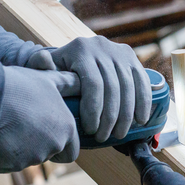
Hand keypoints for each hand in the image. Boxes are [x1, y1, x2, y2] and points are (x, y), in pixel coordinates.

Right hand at [0, 66, 79, 171]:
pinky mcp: (14, 163)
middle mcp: (55, 144)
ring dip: (17, 150)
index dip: (60, 148)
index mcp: (67, 128)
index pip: (71, 151)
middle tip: (20, 127)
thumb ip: (66, 84)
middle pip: (47, 154)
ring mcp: (35, 156)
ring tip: (6, 127)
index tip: (45, 137)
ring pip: (26, 160)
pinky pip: (6, 164)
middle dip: (36, 146)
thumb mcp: (47, 80)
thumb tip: (80, 80)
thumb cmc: (18, 86)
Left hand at [26, 36, 150, 140]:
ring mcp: (120, 52)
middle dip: (110, 117)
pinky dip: (144, 102)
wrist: (76, 54)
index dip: (94, 110)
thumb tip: (44, 61)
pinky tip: (140, 120)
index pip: (93, 84)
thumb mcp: (48, 68)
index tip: (90, 130)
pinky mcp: (133, 59)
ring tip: (119, 134)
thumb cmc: (59, 69)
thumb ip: (41, 66)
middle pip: (112, 88)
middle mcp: (102, 47)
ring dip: (126, 115)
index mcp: (81, 49)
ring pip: (129, 87)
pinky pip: (142, 82)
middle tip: (104, 137)